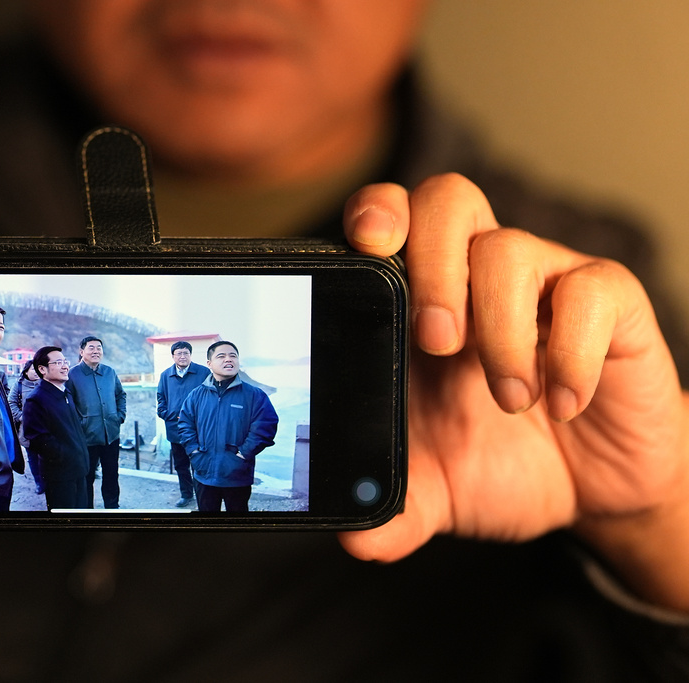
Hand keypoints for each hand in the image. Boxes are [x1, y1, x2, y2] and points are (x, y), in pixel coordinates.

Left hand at [339, 174, 688, 609]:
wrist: (595, 493)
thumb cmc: (504, 466)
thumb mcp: (439, 491)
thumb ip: (395, 506)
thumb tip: (354, 539)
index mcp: (421, 303)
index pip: (392, 219)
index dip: (376, 213)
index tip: (366, 246)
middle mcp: (478, 276)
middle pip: (447, 200)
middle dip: (431, 264)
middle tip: (436, 342)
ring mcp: (545, 282)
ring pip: (509, 247)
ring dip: (500, 330)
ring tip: (508, 401)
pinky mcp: (609, 303)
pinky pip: (590, 290)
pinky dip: (571, 352)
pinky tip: (563, 404)